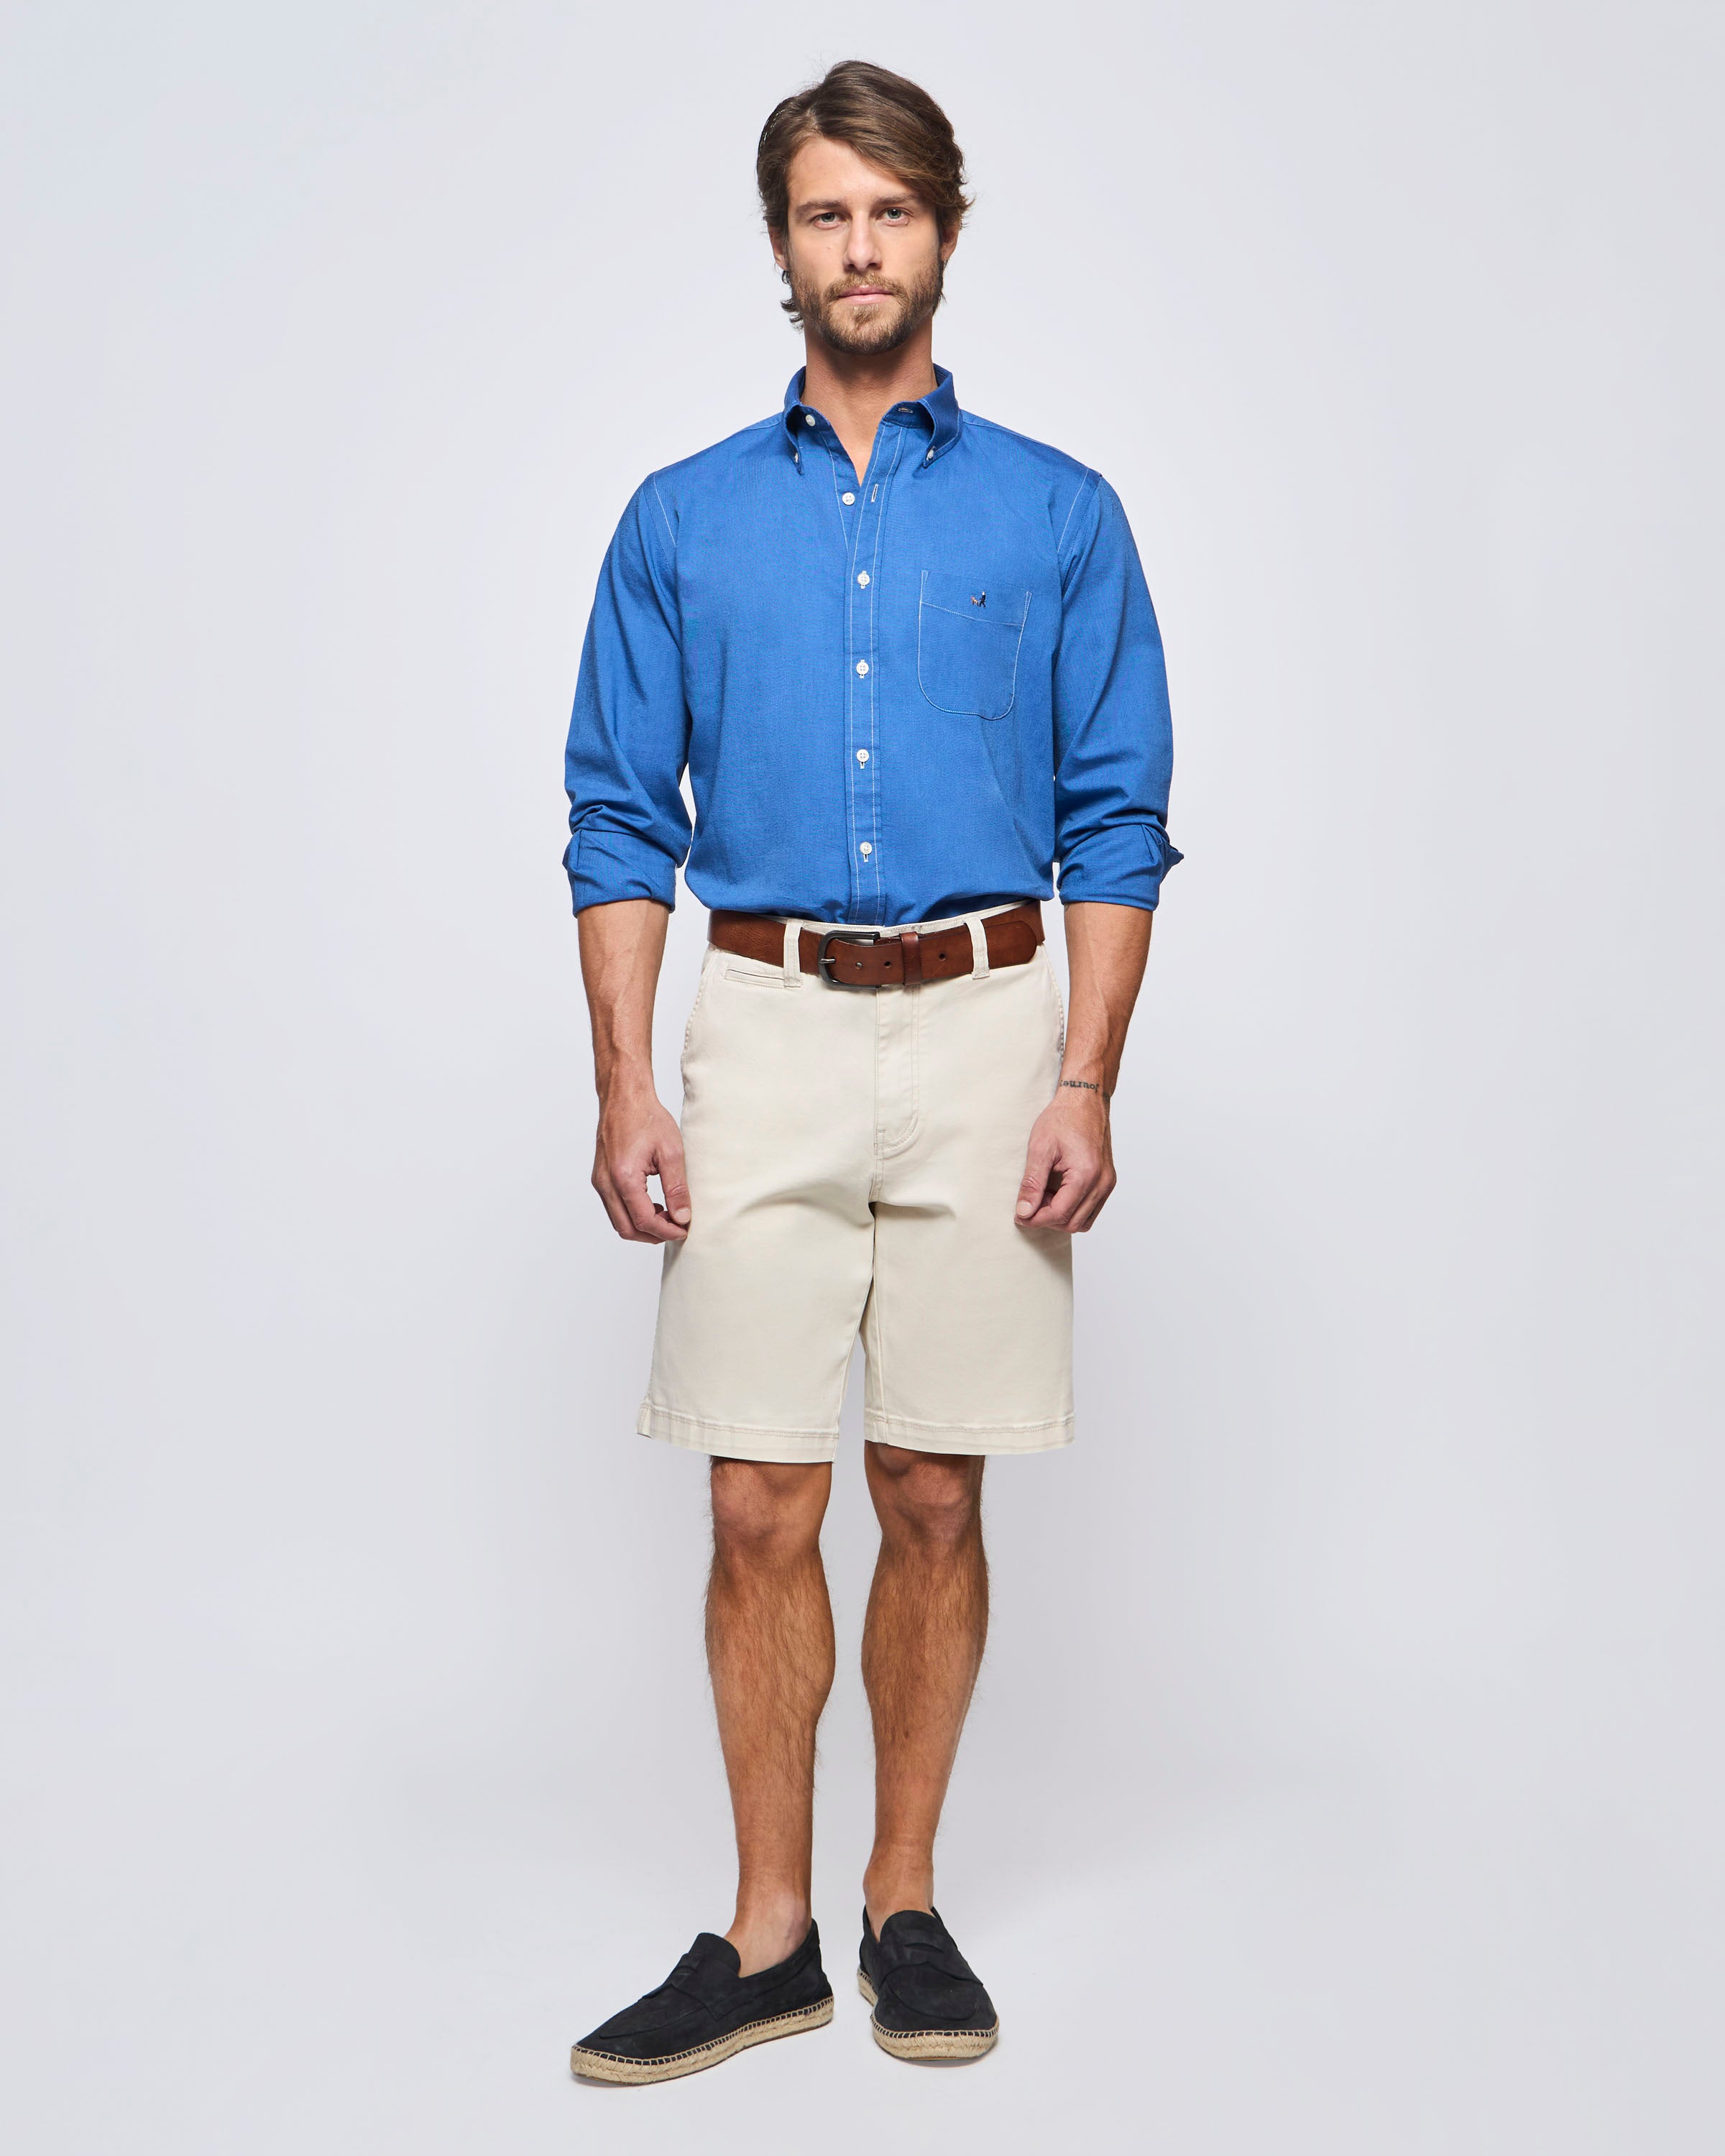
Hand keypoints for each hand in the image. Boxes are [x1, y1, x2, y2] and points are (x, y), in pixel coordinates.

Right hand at [592, 1078, 691, 1242]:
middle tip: (676, 1228)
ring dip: (642, 1225)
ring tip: (666, 1215)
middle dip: (653, 1235)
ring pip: (618, 1221)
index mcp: (623, 1177)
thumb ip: (676, 1188)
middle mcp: (605, 1183)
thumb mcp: (671, 1152)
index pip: (644, 1221)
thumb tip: (682, 1217)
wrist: (624, 1097)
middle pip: (626, 1229)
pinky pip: (614, 1207)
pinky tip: (652, 1203)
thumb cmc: (646, 1118)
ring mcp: (599, 1181)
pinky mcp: (599, 1177)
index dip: (666, 1231)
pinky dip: (632, 1213)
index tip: (684, 1230)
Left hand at [1014, 1089, 1115, 1232]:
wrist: (1084, 1100)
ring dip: (1061, 1216)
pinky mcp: (1107, 1181)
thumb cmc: (1063, 1118)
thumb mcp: (1040, 1149)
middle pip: (1072, 1223)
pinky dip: (1073, 1209)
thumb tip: (1024, 1211)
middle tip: (1030, 1202)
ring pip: (1084, 1221)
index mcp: (1085, 1174)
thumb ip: (1032, 1183)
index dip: (1035, 1219)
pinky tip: (1058, 1193)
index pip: (1059, 1213)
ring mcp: (1107, 1183)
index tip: (1019, 1215)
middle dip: (1047, 1219)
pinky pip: (1091, 1209)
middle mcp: (1101, 1182)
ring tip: (1044, 1196)